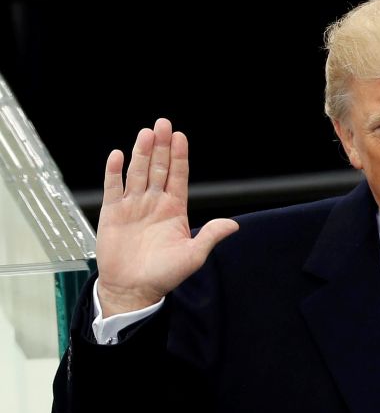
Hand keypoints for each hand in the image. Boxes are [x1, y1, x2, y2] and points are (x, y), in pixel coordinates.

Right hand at [95, 118, 238, 316]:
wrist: (134, 289)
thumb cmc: (164, 275)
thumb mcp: (193, 255)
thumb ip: (210, 236)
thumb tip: (233, 224)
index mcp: (175, 210)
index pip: (178, 176)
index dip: (180, 156)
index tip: (180, 137)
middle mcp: (154, 203)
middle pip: (158, 168)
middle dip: (161, 146)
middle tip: (162, 123)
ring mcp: (133, 205)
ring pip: (137, 173)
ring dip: (141, 153)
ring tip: (145, 134)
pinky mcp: (113, 213)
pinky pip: (113, 187)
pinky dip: (114, 171)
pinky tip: (117, 155)